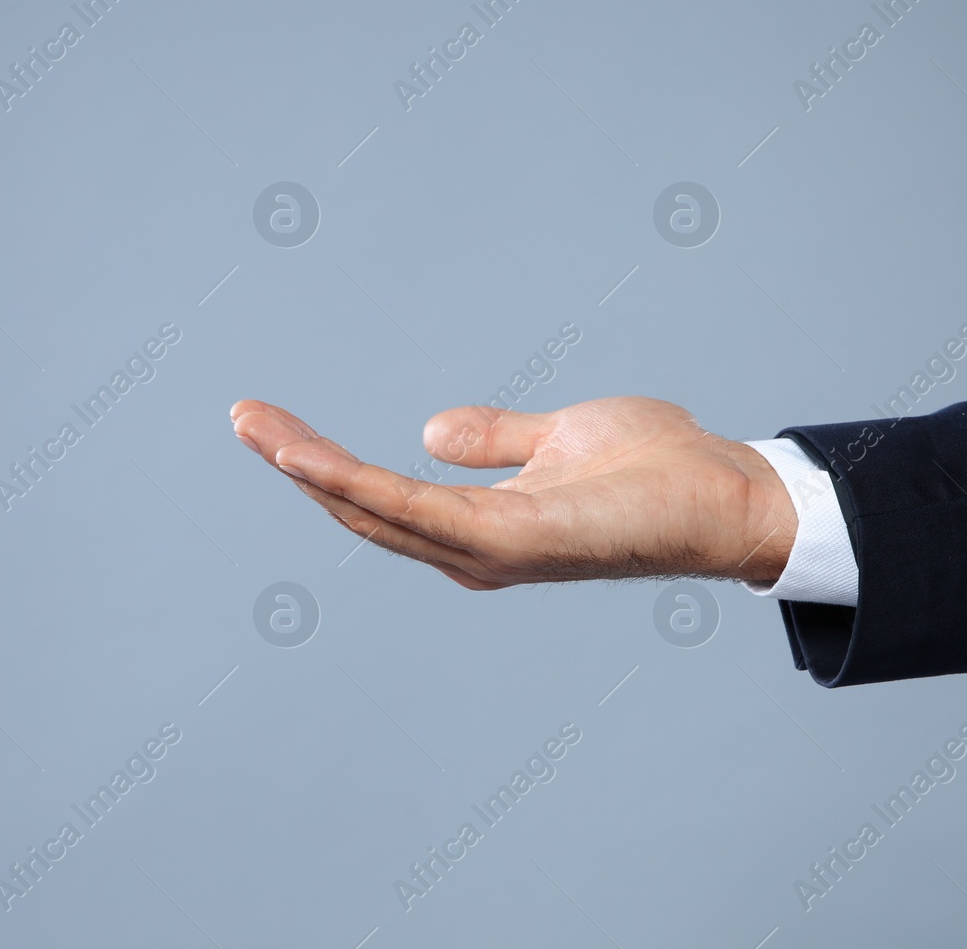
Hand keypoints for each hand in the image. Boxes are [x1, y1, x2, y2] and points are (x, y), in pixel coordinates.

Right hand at [230, 396, 796, 589]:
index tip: (272, 420)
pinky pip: (412, 508)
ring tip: (254, 426)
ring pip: (374, 511)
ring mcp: (488, 551)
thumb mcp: (557, 436)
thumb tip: (430, 431)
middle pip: (364, 509)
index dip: (325, 464)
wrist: (724, 492)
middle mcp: (475, 550)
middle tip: (242, 416)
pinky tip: (310, 452)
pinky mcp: (508, 540)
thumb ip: (495, 439)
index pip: (385, 497)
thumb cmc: (655, 470)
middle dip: (298, 464)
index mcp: (483, 526)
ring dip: (308, 469)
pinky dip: (355, 481)